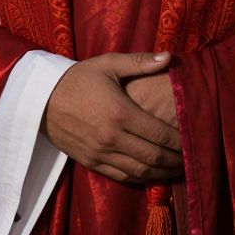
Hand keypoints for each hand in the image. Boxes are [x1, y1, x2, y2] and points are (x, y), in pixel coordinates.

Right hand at [42, 51, 183, 184]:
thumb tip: (169, 57)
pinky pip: (121, 176)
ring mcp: (100, 153)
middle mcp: (112, 137)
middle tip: (189, 159)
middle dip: (175, 161)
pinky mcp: (91, 162)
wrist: (42, 97)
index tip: (192, 140)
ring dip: (161, 173)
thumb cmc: (79, 77)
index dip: (179, 142)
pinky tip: (151, 173)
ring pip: (139, 171)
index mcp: (120, 112)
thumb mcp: (108, 63)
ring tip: (176, 169)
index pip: (159, 134)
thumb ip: (140, 62)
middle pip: (153, 157)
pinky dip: (140, 178)